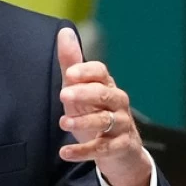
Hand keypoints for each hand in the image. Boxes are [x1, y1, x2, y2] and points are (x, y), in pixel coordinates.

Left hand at [56, 27, 151, 185]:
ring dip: (84, 121)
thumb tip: (64, 31)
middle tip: (64, 95)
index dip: (87, 72)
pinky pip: (103, 148)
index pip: (101, 73)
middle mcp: (117, 103)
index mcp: (106, 86)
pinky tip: (65, 153)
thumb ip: (72, 64)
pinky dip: (83, 151)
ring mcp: (121, 125)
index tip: (70, 74)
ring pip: (105, 121)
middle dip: (85, 93)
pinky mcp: (120, 147)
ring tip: (64, 123)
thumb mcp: (81, 90)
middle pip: (105, 94)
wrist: (122, 152)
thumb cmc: (97, 115)